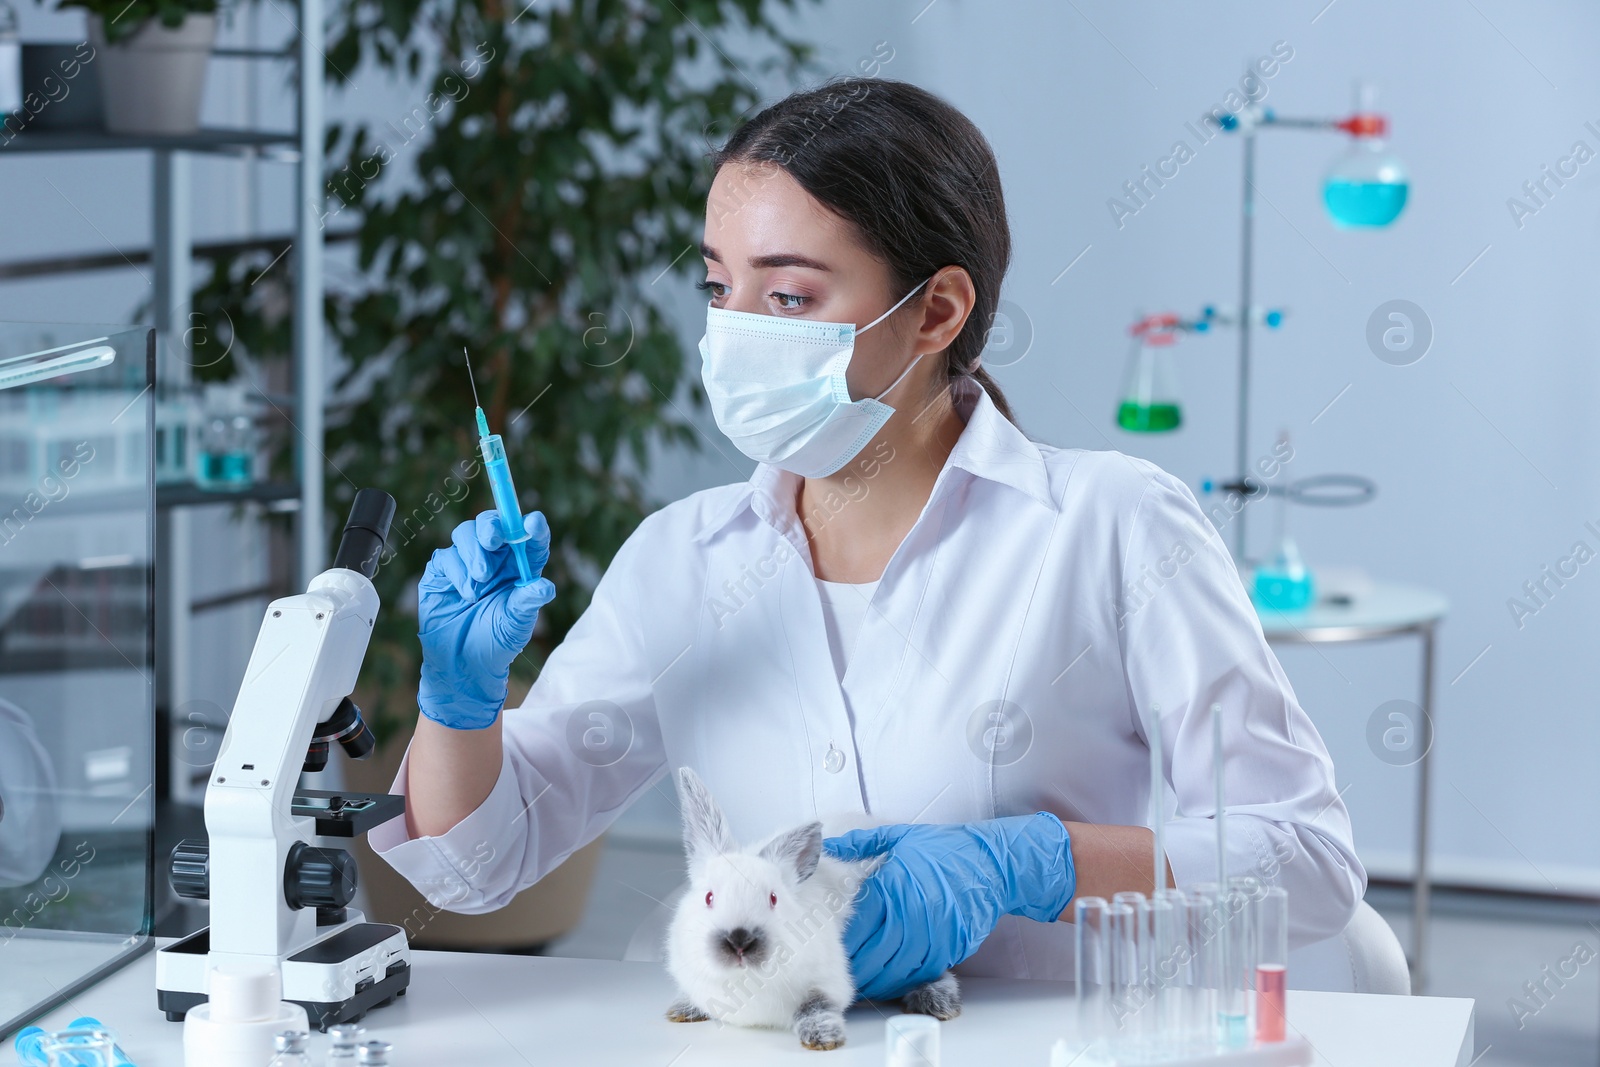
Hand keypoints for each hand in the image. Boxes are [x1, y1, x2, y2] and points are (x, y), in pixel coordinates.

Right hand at [417, 510, 555, 729]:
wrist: (463, 663)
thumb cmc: (496, 642)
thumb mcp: (516, 624)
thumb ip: (528, 603)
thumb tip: (545, 586)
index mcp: (519, 566)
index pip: (529, 538)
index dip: (533, 527)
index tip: (532, 523)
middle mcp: (494, 559)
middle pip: (493, 524)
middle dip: (491, 527)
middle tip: (493, 541)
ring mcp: (466, 562)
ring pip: (466, 533)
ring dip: (473, 552)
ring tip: (479, 582)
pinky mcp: (442, 572)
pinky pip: (446, 556)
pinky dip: (457, 571)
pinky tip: (466, 594)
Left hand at [823, 813, 1074, 999]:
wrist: (994, 865)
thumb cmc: (944, 848)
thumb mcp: (900, 836)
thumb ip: (861, 843)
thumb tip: (829, 846)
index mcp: (895, 887)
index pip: (859, 924)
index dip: (840, 940)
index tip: (825, 946)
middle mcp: (913, 915)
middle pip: (873, 953)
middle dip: (852, 966)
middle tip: (834, 970)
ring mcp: (934, 936)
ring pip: (895, 970)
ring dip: (874, 979)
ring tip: (858, 980)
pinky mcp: (950, 950)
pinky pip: (920, 973)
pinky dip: (901, 981)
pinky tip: (888, 979)